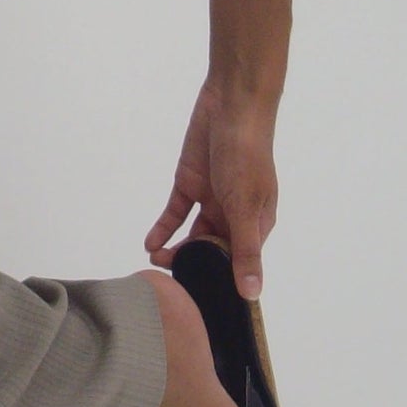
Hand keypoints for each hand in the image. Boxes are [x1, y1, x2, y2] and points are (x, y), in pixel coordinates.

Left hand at [145, 77, 279, 298]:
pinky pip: (175, 214)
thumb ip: (245, 250)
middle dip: (193, 266)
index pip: (239, 263)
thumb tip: (252, 293)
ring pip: (191, 234)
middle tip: (170, 283)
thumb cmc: (246, 156)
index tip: (200, 300)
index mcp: (256, 223)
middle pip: (212, 250)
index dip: (222, 281)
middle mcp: (234, 215)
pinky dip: (163, 228)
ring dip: (175, 249)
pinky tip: (150, 243)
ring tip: (156, 263)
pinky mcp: (189, 184)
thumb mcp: (246, 206)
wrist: (230, 105)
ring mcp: (211, 199)